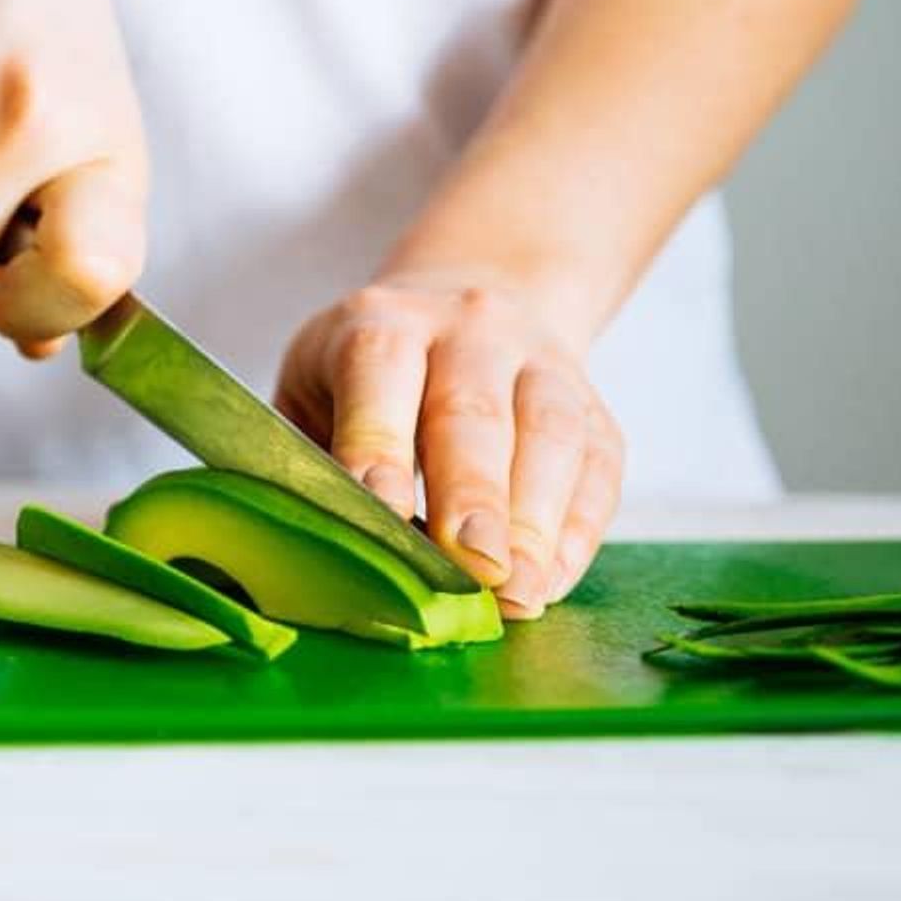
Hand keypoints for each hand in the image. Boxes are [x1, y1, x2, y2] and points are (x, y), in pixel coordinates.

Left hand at [273, 267, 624, 616]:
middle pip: (472, 411)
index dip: (380, 445)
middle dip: (473, 494)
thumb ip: (308, 456)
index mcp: (382, 323)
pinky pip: (596, 466)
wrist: (468, 308)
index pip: (379, 373)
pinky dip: (576, 530)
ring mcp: (537, 362)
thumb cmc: (368, 376)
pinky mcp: (589, 406)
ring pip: (548, 434)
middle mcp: (466, 329)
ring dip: (534, 522)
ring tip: (517, 592)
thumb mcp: (316, 389)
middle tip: (470, 565)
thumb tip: (304, 544)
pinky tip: (549, 580)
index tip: (385, 514)